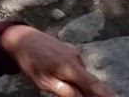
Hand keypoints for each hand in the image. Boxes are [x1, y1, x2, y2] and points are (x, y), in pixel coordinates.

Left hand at [0, 25, 114, 96]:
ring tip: (67, 87)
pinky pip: (78, 68)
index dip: (105, 93)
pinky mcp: (70, 50)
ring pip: (82, 75)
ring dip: (82, 85)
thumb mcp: (44, 81)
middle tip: (99, 95)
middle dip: (94, 92)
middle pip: (90, 80)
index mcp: (69, 67)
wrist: (23, 38)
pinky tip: (67, 80)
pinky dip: (77, 77)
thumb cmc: (31, 62)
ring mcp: (73, 52)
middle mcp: (76, 57)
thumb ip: (64, 90)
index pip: (92, 84)